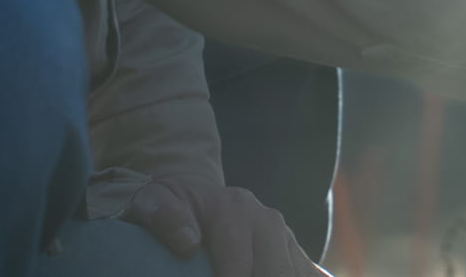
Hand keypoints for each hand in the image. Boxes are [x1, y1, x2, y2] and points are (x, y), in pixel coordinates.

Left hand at [122, 176, 328, 276]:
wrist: (199, 195)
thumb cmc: (171, 206)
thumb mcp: (154, 202)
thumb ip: (164, 216)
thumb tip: (189, 243)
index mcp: (234, 210)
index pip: (240, 267)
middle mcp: (267, 221)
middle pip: (276, 273)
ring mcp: (285, 236)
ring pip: (296, 273)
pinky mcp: (295, 251)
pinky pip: (311, 272)